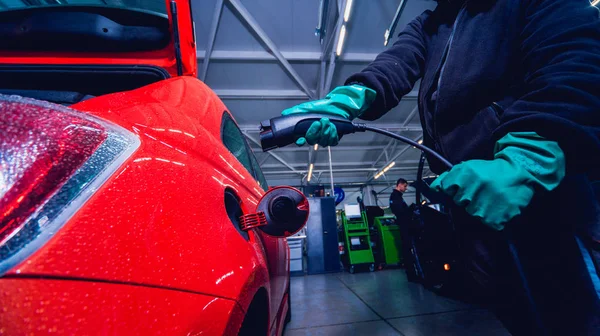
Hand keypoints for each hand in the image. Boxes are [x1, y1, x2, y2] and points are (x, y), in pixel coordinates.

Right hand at [281, 85, 375, 146]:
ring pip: (323, 142)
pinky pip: (332, 141)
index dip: (299, 141)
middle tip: (318, 122)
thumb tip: (285, 113)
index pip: (300, 140)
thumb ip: (296, 111)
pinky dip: (333, 133)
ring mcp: (324, 138)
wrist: (338, 106)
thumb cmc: (323, 107)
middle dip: (315, 131)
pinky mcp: (333, 138)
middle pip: (312, 141)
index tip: (301, 139)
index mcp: (306, 130)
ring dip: (325, 131)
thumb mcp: (308, 107)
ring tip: (327, 121)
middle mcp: (315, 135)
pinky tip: (333, 126)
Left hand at [430, 132, 564, 229]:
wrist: (520, 174)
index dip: (453, 189)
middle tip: (480, 191)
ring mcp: (485, 205)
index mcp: (465, 174)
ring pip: (472, 214)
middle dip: (466, 199)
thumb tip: (432, 188)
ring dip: (479, 209)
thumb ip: (448, 177)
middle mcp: (473, 189)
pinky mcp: (496, 218)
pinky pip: (486, 223)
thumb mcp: (468, 168)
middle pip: (458, 203)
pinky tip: (497, 206)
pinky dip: (491, 217)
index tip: (463, 186)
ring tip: (490, 198)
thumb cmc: (491, 172)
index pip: (445, 189)